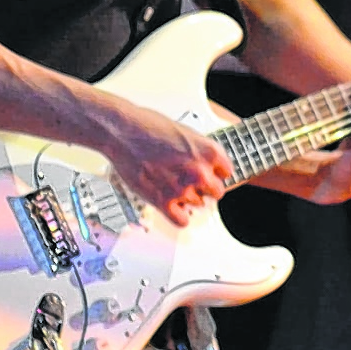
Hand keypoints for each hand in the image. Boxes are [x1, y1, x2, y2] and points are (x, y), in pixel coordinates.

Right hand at [105, 101, 233, 225]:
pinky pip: (182, 221)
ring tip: (173, 186)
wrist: (123, 132)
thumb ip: (202, 153)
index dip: (215, 172)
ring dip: (189, 198)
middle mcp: (200, 172)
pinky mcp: (163, 201)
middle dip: (206, 187)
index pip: (227, 173)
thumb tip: (209, 167)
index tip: (208, 173)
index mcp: (210, 152)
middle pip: (217, 192)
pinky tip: (173, 207)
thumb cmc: (151, 128)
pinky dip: (179, 216)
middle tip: (192, 182)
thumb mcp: (189, 134)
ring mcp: (182, 188)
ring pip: (199, 204)